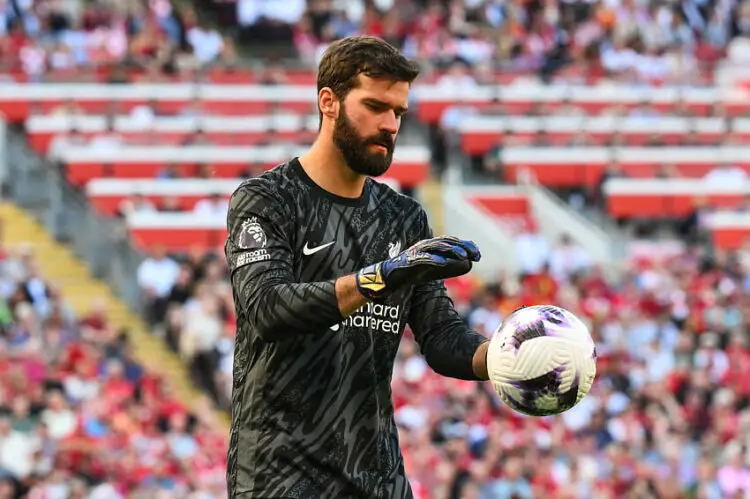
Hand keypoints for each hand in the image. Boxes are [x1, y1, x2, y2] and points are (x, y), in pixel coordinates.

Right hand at [355, 235, 480, 300]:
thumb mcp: (437, 270)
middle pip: (447, 242)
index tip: (479, 255)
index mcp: (433, 246)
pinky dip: (434, 259)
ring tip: (464, 256)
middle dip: (462, 247)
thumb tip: (470, 265)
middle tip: (476, 255)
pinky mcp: (410, 259)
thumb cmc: (415, 272)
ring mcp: (417, 251)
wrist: (392, 278)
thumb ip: (452, 267)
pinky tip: (445, 263)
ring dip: (451, 251)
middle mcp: (426, 245)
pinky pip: (423, 258)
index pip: (452, 242)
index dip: (466, 246)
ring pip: (436, 247)